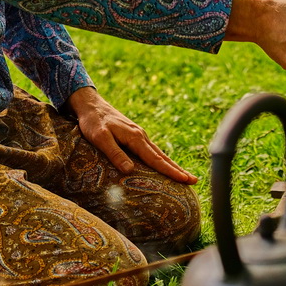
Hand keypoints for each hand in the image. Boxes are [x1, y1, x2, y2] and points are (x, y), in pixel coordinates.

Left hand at [66, 87, 196, 184]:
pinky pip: (152, 151)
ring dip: (172, 165)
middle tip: (194, 180)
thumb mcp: (100, 138)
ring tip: (185, 176)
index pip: (156, 159)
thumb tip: (130, 170)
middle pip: (163, 157)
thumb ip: (115, 153)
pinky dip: (162, 160)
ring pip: (159, 154)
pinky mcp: (135, 136)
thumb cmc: (93, 122)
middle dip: (178, 169)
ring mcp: (139, 136)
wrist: (90, 104)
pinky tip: (165, 165)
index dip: (170, 171)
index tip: (185, 180)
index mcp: (135, 138)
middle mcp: (141, 137)